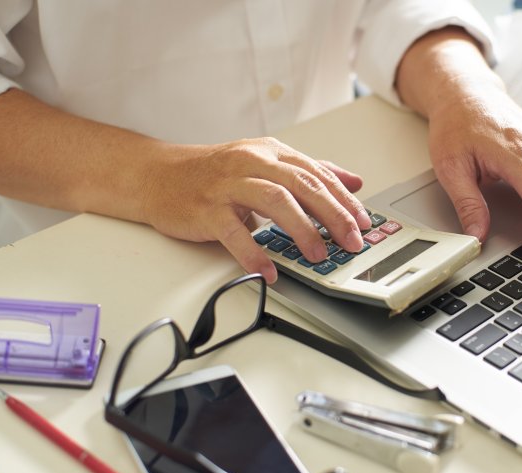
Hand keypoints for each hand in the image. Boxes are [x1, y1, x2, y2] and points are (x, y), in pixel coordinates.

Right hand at [142, 138, 370, 281]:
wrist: (157, 175)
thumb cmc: (213, 174)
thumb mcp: (265, 164)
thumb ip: (308, 174)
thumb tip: (353, 182)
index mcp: (270, 152)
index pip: (317, 174)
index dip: (344, 199)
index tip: (364, 223)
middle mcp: (251, 163)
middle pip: (302, 185)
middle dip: (333, 215)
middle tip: (352, 240)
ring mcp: (228, 185)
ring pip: (275, 200)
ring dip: (301, 229)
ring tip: (318, 254)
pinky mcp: (206, 209)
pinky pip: (234, 232)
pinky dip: (254, 253)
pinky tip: (269, 271)